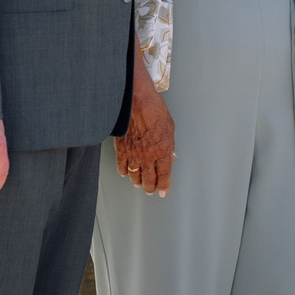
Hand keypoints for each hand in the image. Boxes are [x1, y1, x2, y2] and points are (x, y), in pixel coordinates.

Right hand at [116, 70, 174, 195]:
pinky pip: (122, 164)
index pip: (164, 174)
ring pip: (134, 174)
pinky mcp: (122, 148)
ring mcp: (134, 153)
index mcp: (163, 150)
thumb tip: (172, 157)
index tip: (163, 191)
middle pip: (149, 178)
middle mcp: (148, 155)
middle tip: (151, 191)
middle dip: (150, 187)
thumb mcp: (170, 128)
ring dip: (137, 181)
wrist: (137, 102)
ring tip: (139, 185)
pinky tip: (125, 173)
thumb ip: (170, 146)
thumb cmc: (155, 111)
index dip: (164, 185)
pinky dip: (123, 171)